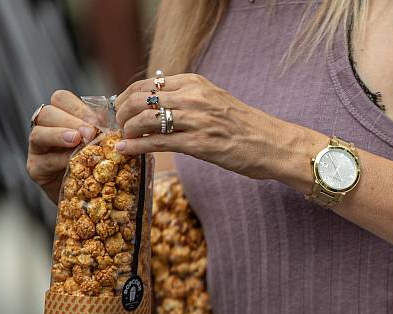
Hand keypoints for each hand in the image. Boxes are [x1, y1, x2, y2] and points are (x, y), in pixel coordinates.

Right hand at [27, 90, 99, 202]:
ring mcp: (37, 148)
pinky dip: (60, 159)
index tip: (97, 121)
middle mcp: (45, 128)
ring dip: (59, 135)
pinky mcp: (35, 168)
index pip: (61, 99)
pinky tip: (73, 161)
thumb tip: (112, 119)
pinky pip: (44, 160)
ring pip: (38, 134)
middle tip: (89, 132)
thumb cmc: (99, 163)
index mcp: (61, 116)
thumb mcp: (103, 142)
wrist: (91, 193)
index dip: (78, 107)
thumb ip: (103, 129)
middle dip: (70, 121)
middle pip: (47, 113)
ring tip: (76, 140)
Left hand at [114, 73, 287, 179]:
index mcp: (195, 83)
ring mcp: (196, 120)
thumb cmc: (245, 127)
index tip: (122, 110)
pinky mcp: (199, 144)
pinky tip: (126, 151)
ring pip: (145, 119)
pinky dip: (136, 146)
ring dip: (127, 130)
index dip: (126, 97)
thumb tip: (157, 104)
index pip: (147, 83)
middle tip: (119, 126)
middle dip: (122, 113)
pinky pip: (157, 143)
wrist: (273, 144)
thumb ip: (187, 99)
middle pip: (140, 98)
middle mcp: (194, 97)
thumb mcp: (214, 100)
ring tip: (123, 139)